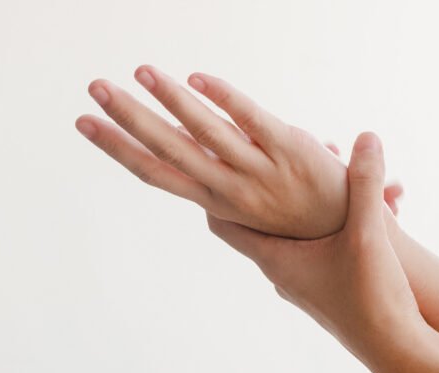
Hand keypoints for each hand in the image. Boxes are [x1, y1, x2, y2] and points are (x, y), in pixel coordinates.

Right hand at [76, 65, 350, 238]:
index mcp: (215, 202)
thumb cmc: (299, 224)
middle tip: (94, 87)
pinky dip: (223, 97)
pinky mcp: (290, 148)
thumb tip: (197, 183)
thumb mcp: (252, 214)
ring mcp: (259, 169)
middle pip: (166, 149)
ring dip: (169, 98)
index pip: (155, 172)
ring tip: (140, 71)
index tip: (85, 124)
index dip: (118, 148)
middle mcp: (229, 188)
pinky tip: (197, 77)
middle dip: (127, 117)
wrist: (352, 235)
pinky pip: (251, 118)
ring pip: (204, 131)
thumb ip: (222, 195)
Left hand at [208, 133, 424, 368]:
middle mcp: (280, 272)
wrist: (397, 352)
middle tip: (278, 155)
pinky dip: (328, 225)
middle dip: (270, 184)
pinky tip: (361, 211)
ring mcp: (302, 284)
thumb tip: (366, 136)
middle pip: (258, 221)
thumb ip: (365, 183)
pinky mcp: (325, 290)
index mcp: (275, 258)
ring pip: (293, 233)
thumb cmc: (373, 297)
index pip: (221, 221)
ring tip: (335, 172)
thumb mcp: (369, 233)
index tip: (214, 162)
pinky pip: (316, 248)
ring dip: (306, 203)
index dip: (213, 190)